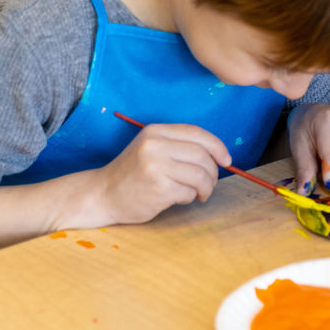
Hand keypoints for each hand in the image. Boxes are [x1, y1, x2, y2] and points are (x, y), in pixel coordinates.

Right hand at [91, 122, 230, 223]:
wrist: (102, 194)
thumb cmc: (133, 173)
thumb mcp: (151, 148)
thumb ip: (179, 145)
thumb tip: (219, 155)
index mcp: (155, 131)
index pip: (197, 134)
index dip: (217, 147)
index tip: (227, 160)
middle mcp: (155, 146)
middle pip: (202, 155)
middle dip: (213, 172)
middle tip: (210, 183)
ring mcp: (155, 167)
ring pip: (199, 175)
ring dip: (206, 187)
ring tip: (200, 193)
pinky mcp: (158, 189)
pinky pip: (188, 193)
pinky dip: (189, 197)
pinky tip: (179, 198)